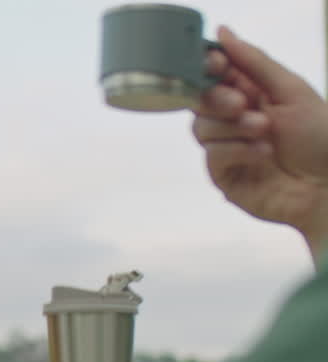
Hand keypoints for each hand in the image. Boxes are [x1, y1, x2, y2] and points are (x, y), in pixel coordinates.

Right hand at [192, 26, 327, 252]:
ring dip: (233, 128)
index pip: (214, 74)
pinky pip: (213, 156)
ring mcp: (226, 147)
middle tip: (242, 104)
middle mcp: (233, 119)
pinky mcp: (223, 175)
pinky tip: (263, 154)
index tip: (217, 62)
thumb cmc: (319, 137)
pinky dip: (237, 151)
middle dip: (218, 99)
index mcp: (250, 93)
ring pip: (201, 128)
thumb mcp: (291, 90)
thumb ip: (254, 61)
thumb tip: (223, 31)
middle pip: (199, 100)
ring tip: (265, 132)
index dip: (209, 66)